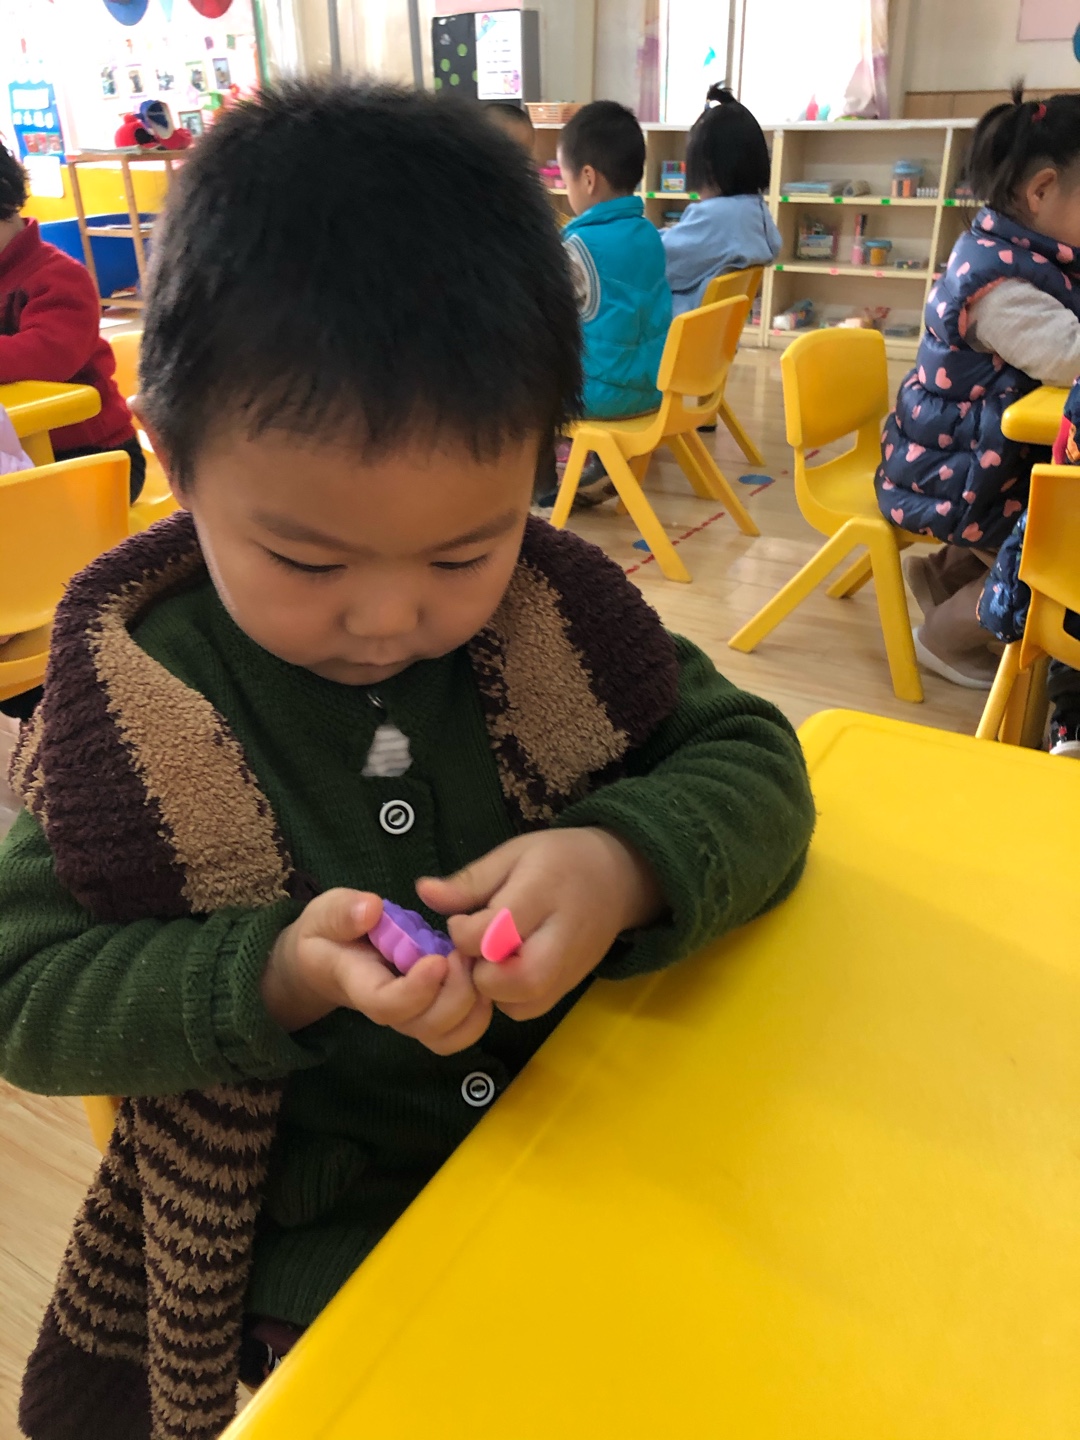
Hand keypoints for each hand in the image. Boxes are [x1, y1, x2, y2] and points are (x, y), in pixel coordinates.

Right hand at [261, 889, 491, 1054]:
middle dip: (455, 994)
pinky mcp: (434, 1011)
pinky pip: (463, 1028)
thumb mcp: (325, 913)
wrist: (329, 958)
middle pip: (427, 1027)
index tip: (437, 960)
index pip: (388, 1005)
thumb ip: (343, 913)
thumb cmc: (329, 934)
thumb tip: (372, 909)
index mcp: (360, 985)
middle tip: (463, 953)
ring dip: (473, 1004)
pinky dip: (481, 1008)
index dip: (417, 990)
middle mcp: (391, 1011)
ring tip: (474, 962)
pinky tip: (480, 972)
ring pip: (450, 1035)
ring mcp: (414, 1016)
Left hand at [417, 828, 662, 1021]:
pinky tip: (506, 970)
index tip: (461, 919)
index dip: (464, 932)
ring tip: (490, 957)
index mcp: (543, 892)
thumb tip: (423, 892)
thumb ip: (469, 881)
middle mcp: (561, 937)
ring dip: (492, 988)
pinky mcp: (570, 987)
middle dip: (481, 971)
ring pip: (519, 1004)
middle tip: (475, 948)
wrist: (618, 877)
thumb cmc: (558, 860)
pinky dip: (508, 998)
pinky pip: (528, 1010)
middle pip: (515, 979)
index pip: (494, 932)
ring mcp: (570, 969)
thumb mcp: (512, 855)